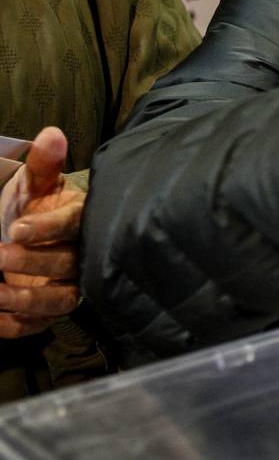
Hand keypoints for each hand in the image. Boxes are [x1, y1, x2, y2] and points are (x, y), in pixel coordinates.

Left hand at [0, 128, 84, 338]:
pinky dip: (16, 324)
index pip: (73, 225)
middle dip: (32, 262)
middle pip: (68, 264)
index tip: (17, 227)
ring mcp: (67, 287)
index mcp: (79, 221)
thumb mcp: (32, 184)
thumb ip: (42, 164)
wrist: (19, 236)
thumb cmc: (28, 208)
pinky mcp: (48, 312)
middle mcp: (80, 256)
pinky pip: (39, 325)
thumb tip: (52, 134)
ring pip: (61, 300)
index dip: (48, 228)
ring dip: (29, 299)